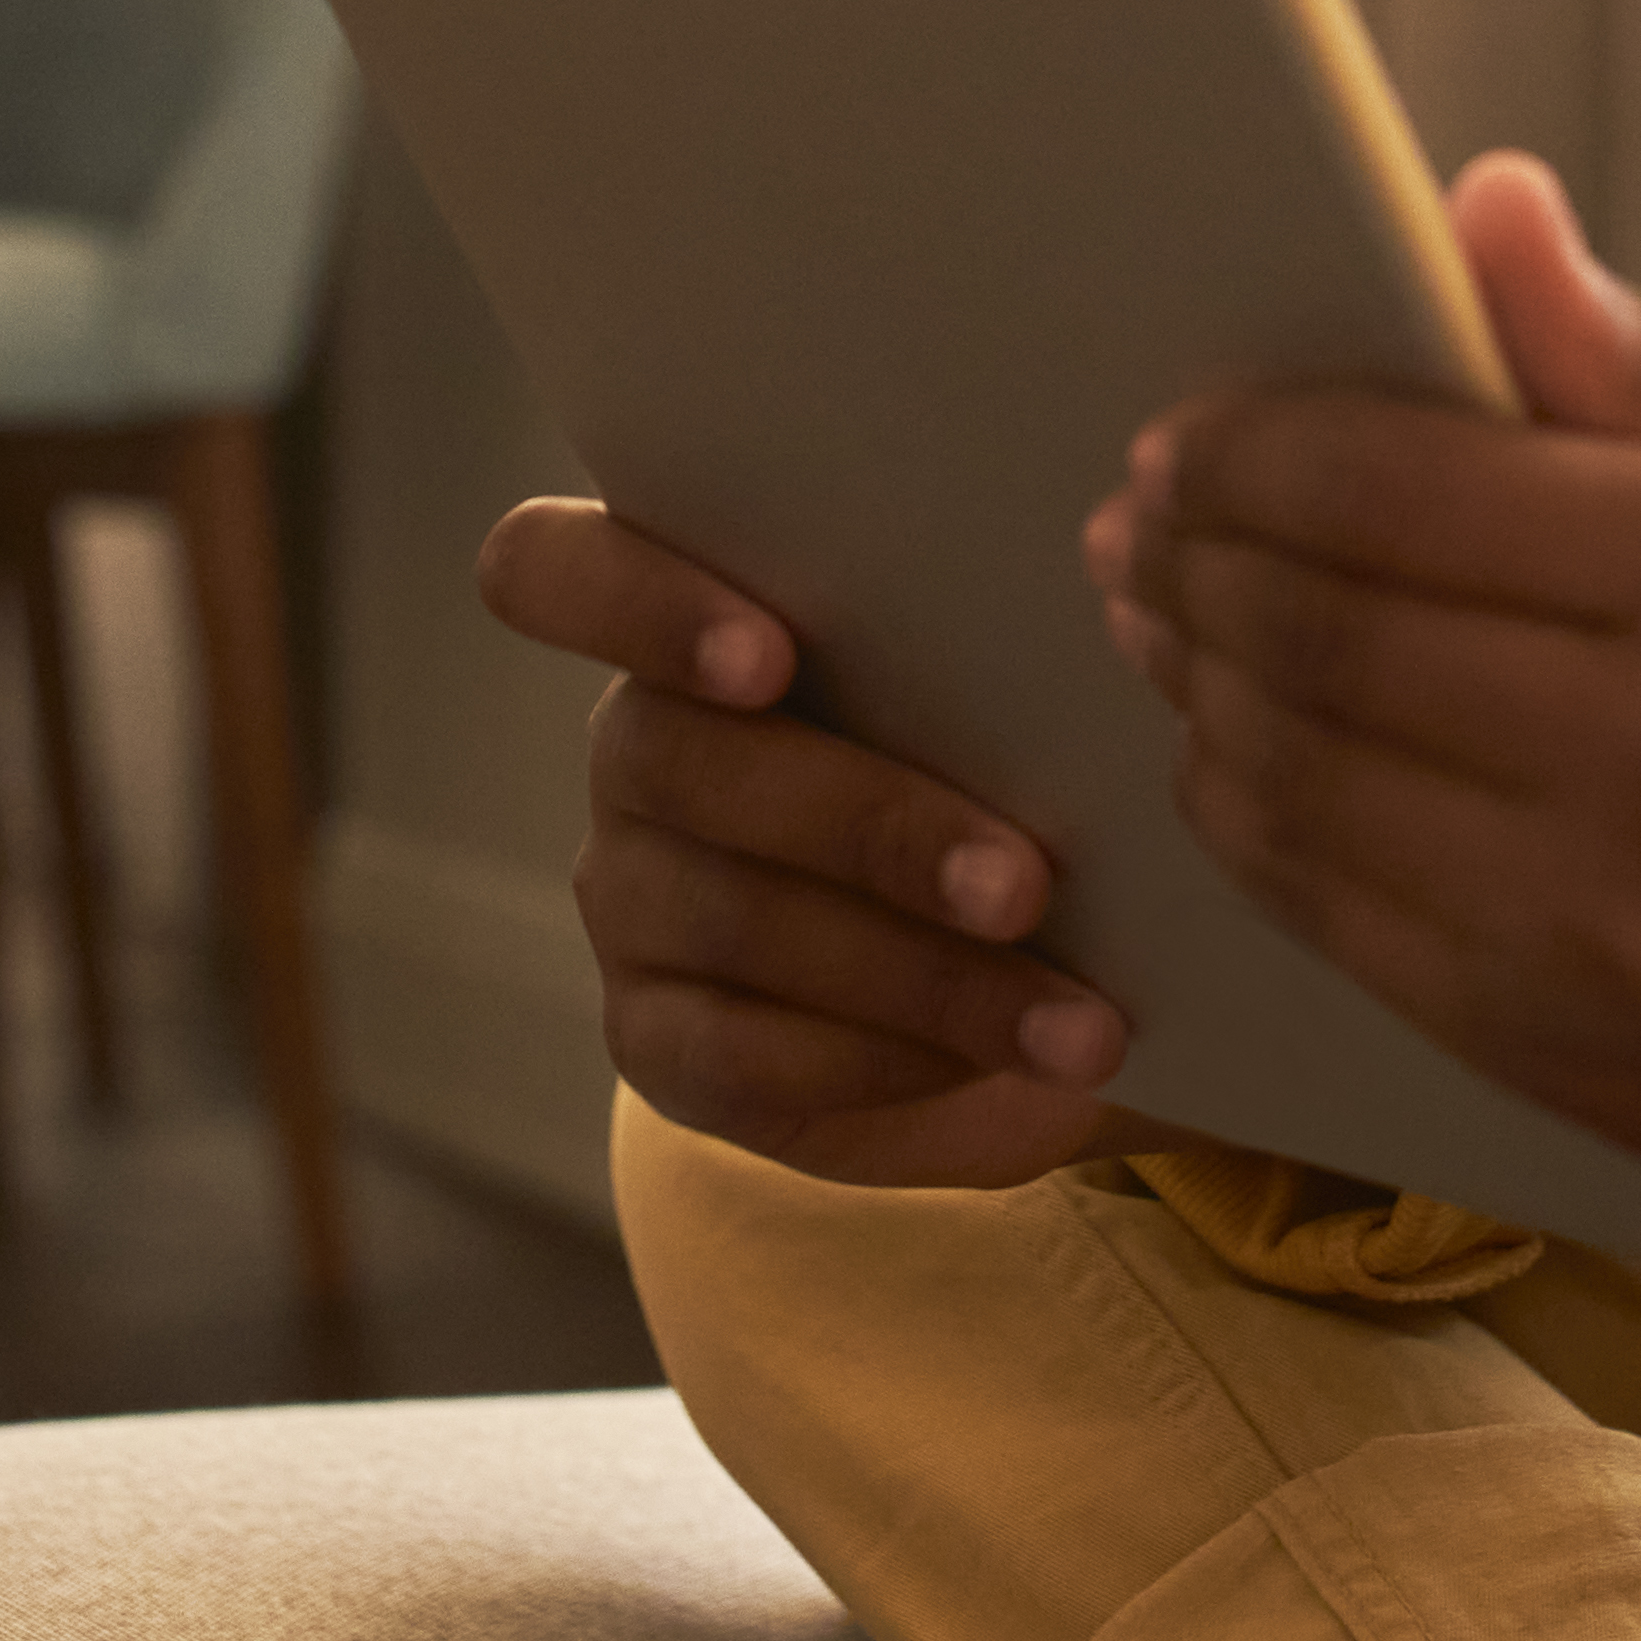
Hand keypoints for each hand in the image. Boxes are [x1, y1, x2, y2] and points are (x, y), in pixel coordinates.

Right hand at [479, 496, 1160, 1189]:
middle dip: (867, 824)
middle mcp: (633, 751)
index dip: (636, 602)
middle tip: (1023, 884)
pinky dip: (888, 1060)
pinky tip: (1002, 1069)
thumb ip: (986, 644)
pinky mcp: (654, 1041)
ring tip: (1073, 1021)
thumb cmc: (1007, 776)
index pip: (550, 572)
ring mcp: (630, 900)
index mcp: (686, 619)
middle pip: (679, 761)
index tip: (769, 654)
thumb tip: (1089, 629)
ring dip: (920, 973)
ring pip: (733, 920)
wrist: (1008, 974)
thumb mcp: (1000, 699)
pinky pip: (740, 1055)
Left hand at [1085, 153, 1640, 1234]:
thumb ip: (1640, 366)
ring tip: (1165, 618)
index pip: (1403, 485)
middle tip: (1136, 515)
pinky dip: (1254, 825)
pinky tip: (1235, 757)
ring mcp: (1610, 935)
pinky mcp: (1564, 1059)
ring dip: (1196, 689)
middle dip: (1192, 561)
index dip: (1253, 448)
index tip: (1189, 429)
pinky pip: (1335, 922)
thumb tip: (1474, 204)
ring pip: (1299, 786)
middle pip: (1322, 636)